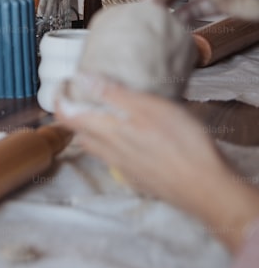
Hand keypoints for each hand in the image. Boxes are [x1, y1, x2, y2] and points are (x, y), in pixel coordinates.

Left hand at [56, 75, 258, 250]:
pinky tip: (131, 140)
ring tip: (104, 114)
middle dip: (75, 114)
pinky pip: (116, 160)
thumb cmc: (181, 144)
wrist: (207, 189)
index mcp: (107, 132)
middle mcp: (109, 153)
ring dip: (93, 131)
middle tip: (82, 97)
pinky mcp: (140, 179)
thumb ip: (112, 94)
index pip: (66, 117)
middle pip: (80, 133)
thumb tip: (81, 78)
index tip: (62, 86)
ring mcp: (124, 169)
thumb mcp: (148, 107)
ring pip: (97, 147)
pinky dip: (114, 146)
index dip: (59, 100)